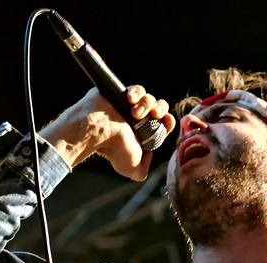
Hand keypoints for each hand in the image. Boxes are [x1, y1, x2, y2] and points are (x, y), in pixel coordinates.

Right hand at [40, 85, 175, 180]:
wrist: (98, 131)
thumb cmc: (114, 149)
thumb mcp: (134, 169)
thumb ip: (143, 170)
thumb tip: (148, 157)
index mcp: (143, 134)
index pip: (163, 124)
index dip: (168, 121)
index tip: (166, 121)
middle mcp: (137, 120)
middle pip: (159, 107)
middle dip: (161, 109)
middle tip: (155, 114)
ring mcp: (129, 106)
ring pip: (149, 98)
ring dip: (147, 103)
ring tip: (135, 113)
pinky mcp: (121, 93)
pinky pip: (136, 89)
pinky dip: (137, 92)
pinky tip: (130, 99)